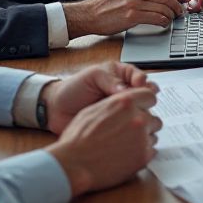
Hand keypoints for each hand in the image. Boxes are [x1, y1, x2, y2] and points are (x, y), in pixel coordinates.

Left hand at [42, 61, 156, 135]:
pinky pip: (129, 124)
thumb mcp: (92, 76)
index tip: (141, 85)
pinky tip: (132, 127)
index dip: (142, 82)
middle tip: (145, 102)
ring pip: (140, 111)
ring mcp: (121, 109)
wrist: (56, 109)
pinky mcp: (117, 124)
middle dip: (145, 98)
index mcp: (120, 75)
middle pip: (144, 95)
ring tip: (138, 116)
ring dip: (140, 113)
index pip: (139, 77)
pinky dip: (133, 126)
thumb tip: (127, 90)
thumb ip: (110, 80)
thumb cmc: (73, 88)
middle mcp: (124, 92)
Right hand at [46, 87, 160, 195]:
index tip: (141, 109)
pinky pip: (152, 151)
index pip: (150, 95)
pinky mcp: (143, 157)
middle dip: (144, 123)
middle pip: (154, 117)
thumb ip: (114, 104)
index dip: (145, 103)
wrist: (73, 164)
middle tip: (130, 131)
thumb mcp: (93, 110)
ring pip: (153, 135)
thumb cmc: (77, 138)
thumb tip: (125, 102)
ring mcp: (142, 138)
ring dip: (144, 138)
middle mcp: (138, 118)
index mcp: (125, 103)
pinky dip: (142, 152)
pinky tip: (127, 155)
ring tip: (125, 145)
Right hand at [63, 0, 193, 36]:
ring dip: (172, 14)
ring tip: (172, 17)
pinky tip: (163, 23)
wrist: (89, 14)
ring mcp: (133, 0)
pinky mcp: (132, 15)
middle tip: (181, 11)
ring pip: (164, 6)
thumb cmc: (108, 2)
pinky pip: (156, 17)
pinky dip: (164, 21)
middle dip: (177, 4)